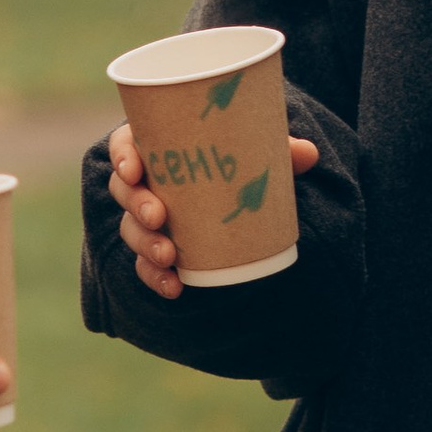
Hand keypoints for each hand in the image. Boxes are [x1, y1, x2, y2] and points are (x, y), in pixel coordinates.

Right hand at [105, 122, 319, 300]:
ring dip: (145, 244)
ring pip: (131, 229)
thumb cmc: (238, 160)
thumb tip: (309, 154)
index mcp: (158, 146)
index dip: (123, 155)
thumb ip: (279, 150)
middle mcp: (146, 181)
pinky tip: (174, 287)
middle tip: (159, 216)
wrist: (239, 193)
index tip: (134, 169)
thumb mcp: (257, 152)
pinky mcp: (156, 248)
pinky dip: (156, 277)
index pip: (126, 144)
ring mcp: (146, 217)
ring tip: (169, 255)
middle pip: (124, 190)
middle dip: (136, 205)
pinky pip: (146, 264)